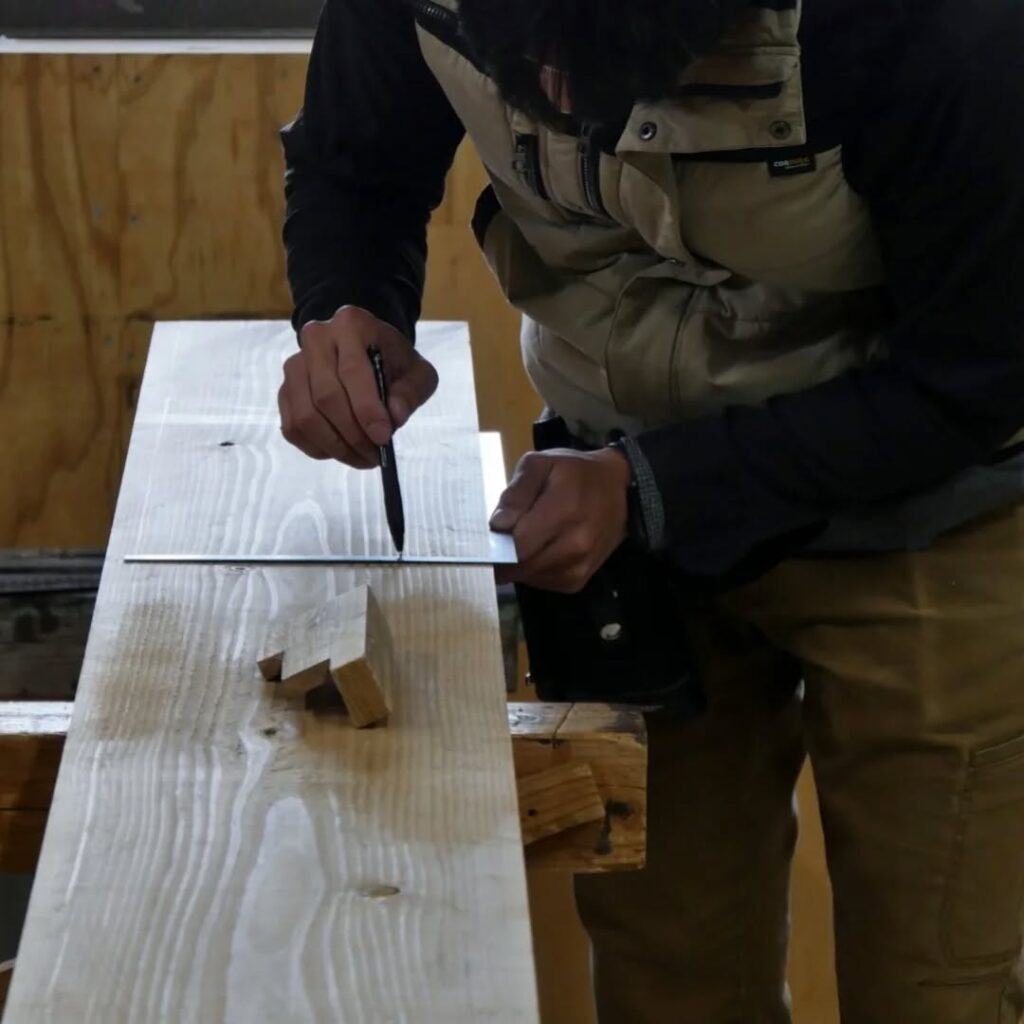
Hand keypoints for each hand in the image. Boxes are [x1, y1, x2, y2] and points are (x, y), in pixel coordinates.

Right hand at [278, 306, 437, 467]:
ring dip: (335, 446)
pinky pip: (293, 427)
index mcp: (352, 325)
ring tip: (362, 457)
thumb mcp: (418, 372)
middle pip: (326, 397)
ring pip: (306, 416)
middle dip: (353, 434)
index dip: (366, 409)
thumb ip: (412, 392)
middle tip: (375, 454)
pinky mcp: (285, 390)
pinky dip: (317, 447)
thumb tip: (394, 416)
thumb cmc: (393, 362)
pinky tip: (341, 451)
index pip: (352, 371)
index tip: (383, 437)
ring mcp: (295, 365)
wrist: (368, 352)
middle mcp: (316, 338)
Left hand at [491, 448, 630, 593]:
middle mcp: (576, 545)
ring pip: (529, 577)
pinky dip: (532, 570)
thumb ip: (517, 492)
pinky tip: (537, 550)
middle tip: (499, 538)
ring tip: (523, 539)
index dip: (495, 542)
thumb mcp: (542, 464)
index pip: (517, 543)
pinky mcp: (578, 580)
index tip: (488, 533)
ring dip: (517, 563)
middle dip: (502, 555)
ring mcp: (579, 566)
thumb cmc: (576, 473)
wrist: (619, 490)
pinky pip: (542, 582)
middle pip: (521, 565)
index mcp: (565, 511)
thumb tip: (498, 524)